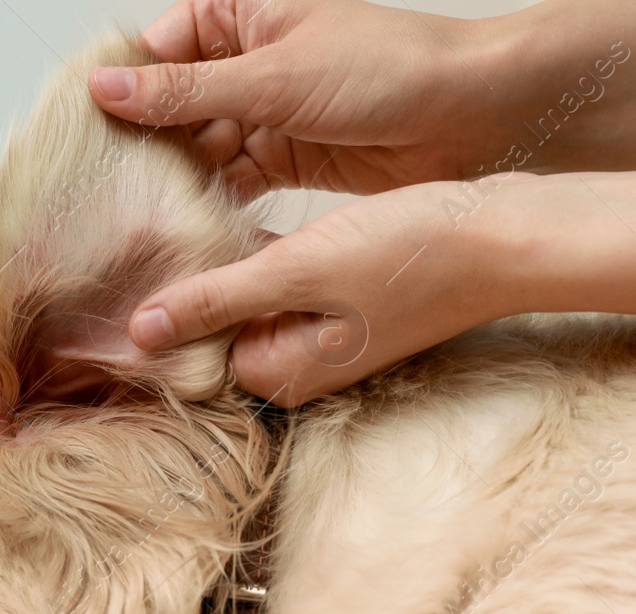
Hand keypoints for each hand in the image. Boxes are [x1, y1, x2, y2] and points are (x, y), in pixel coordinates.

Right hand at [87, 0, 504, 196]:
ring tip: (137, 220)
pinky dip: (213, 202)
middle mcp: (249, 59)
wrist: (473, 116)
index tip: (82, 137)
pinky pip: (234, 180)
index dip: (121, 92)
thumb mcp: (273, 79)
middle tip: (103, 193)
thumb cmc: (389, 69)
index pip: (159, 50)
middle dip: (145, 147)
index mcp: (241, 13)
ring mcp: (268, 111)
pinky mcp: (289, 158)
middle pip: (174, 106)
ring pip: (201, 148)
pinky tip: (184, 228)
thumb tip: (106, 89)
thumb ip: (186, 93)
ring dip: (177, 181)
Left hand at [129, 176, 528, 404]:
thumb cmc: (414, 255)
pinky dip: (263, 256)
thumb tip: (141, 332)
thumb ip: (218, 301)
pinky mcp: (346, 299)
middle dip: (194, 287)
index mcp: (286, 374)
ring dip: (226, 266)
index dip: (167, 311)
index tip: (130, 265)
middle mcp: (304, 363)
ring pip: (251, 302)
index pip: (197, 355)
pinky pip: (284, 283)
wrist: (506, 234)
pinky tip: (242, 216)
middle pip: (222, 331)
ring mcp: (327, 333)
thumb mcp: (299, 272)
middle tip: (149, 231)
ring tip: (185, 216)